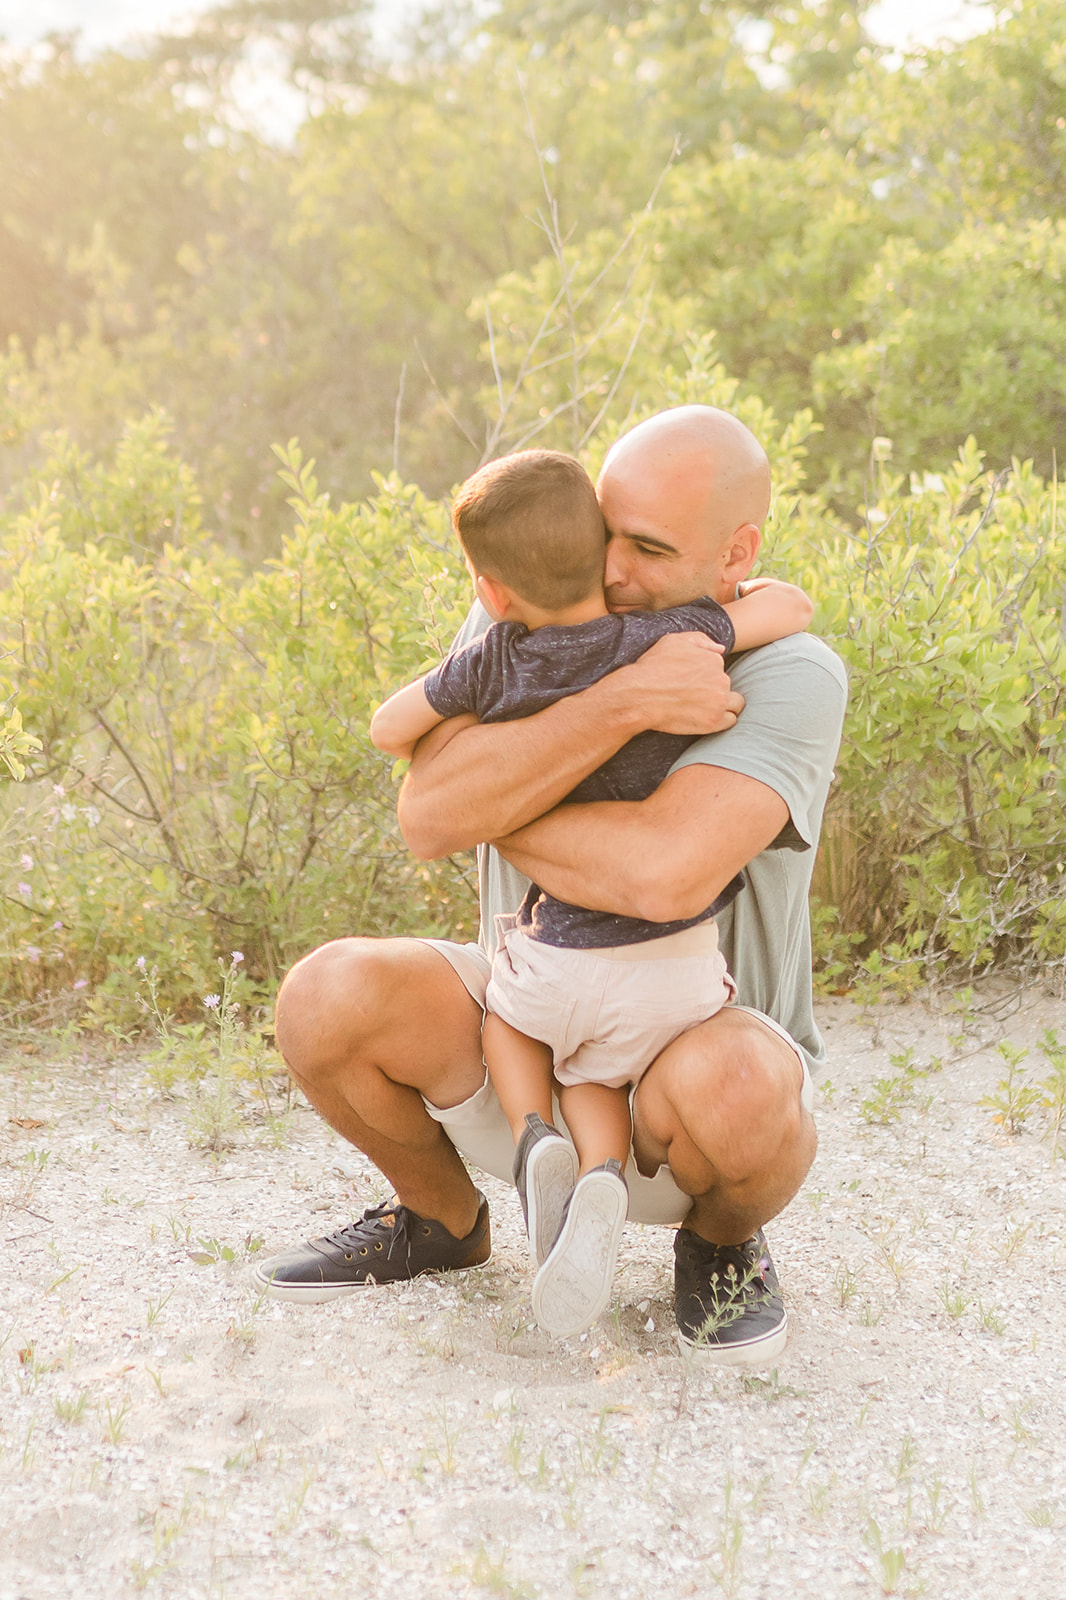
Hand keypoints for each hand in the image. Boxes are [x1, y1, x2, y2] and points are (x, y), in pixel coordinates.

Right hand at [617, 632, 743, 735]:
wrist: (639, 696)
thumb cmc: (653, 667)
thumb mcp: (674, 641)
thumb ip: (701, 640)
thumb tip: (721, 649)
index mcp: (714, 660)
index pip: (718, 667)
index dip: (706, 674)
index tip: (691, 681)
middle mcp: (721, 680)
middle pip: (726, 685)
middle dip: (715, 689)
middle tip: (694, 695)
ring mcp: (718, 702)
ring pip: (735, 704)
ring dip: (724, 704)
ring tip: (705, 707)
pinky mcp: (713, 722)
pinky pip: (730, 721)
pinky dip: (721, 719)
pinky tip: (707, 717)